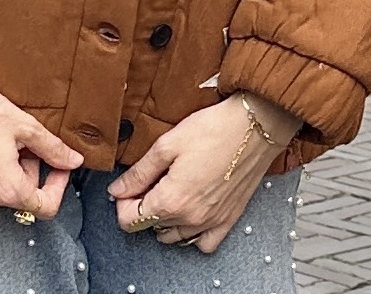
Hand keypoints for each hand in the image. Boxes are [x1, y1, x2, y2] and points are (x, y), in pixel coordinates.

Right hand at [0, 80, 84, 218]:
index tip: (57, 164)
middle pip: (18, 194)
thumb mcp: (23, 124)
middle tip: (19, 139)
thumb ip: (52, 148)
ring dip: (1, 171)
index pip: (45, 206)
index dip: (57, 185)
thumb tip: (75, 161)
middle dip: (26, 169)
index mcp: (7, 189)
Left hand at [106, 94, 299, 252]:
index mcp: (171, 200)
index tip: (127, 184)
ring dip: (164, 219)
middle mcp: (190, 219)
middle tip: (148, 180)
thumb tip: (117, 190)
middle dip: (142, 207)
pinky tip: (190, 211)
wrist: (254, 127)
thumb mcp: (167, 144)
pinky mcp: (228, 220)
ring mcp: (211, 223)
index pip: (130, 220)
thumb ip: (139, 173)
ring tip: (168, 190)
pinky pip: (204, 243)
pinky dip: (192, 234)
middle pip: (151, 228)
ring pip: (174, 237)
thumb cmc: (213, 130)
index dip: (122, 202)